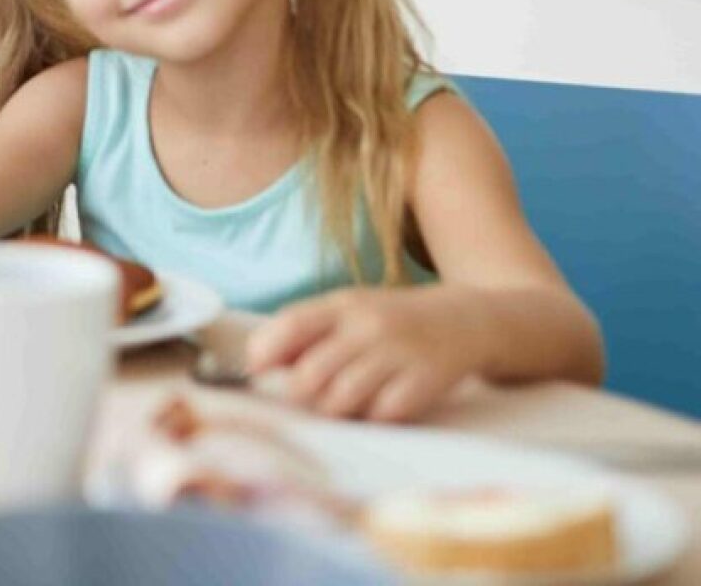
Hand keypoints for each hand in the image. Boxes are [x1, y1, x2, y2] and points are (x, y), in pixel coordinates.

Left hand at [246, 287, 481, 421]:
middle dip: (299, 395)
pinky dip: (373, 417)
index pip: (290, 326)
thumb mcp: (348, 311)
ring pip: (342, 399)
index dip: (264, 353)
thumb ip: (306, 331)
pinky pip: (384, 413)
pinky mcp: (427, 379)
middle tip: (306, 399)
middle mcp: (369, 326)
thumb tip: (256, 361)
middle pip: (311, 374)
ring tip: (341, 405)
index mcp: (342, 305)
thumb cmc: (391, 322)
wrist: (466, 319)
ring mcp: (399, 353)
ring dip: (334, 411)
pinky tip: (377, 408)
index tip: (256, 371)